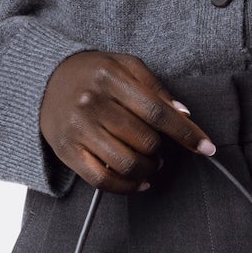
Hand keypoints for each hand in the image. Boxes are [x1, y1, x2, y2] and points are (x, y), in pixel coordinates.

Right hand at [40, 51, 217, 193]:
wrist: (44, 80)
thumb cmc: (93, 73)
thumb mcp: (125, 65)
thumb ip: (156, 88)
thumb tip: (184, 114)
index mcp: (111, 78)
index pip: (157, 112)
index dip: (186, 132)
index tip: (206, 147)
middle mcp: (92, 103)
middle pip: (144, 140)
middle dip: (162, 150)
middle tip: (160, 148)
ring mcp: (78, 129)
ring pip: (126, 163)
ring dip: (148, 169)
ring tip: (151, 162)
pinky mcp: (66, 151)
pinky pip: (102, 180)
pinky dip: (126, 187)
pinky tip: (139, 181)